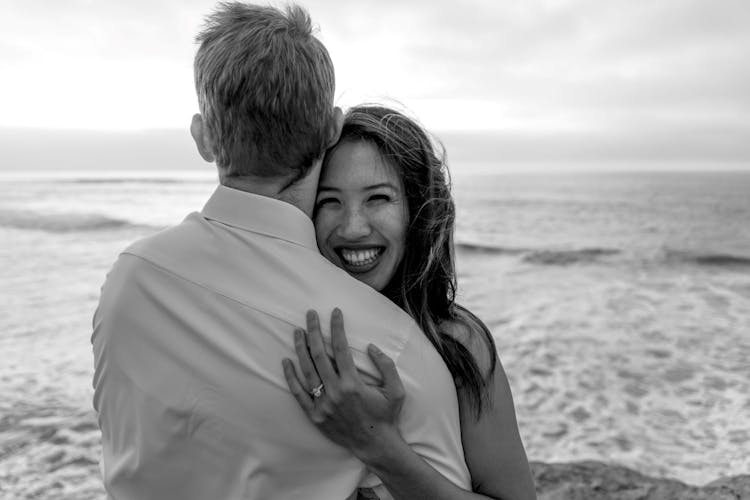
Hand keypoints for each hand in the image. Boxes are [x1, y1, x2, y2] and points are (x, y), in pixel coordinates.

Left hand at [282, 308, 405, 460]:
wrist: (375, 445)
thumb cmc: (386, 416)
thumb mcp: (396, 390)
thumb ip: (386, 365)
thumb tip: (370, 346)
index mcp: (353, 384)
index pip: (341, 348)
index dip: (337, 327)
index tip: (335, 312)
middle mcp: (335, 392)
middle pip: (319, 354)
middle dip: (314, 331)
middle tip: (310, 314)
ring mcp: (323, 404)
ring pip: (307, 370)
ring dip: (300, 348)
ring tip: (297, 331)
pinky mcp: (315, 415)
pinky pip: (298, 393)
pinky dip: (291, 377)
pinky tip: (286, 361)